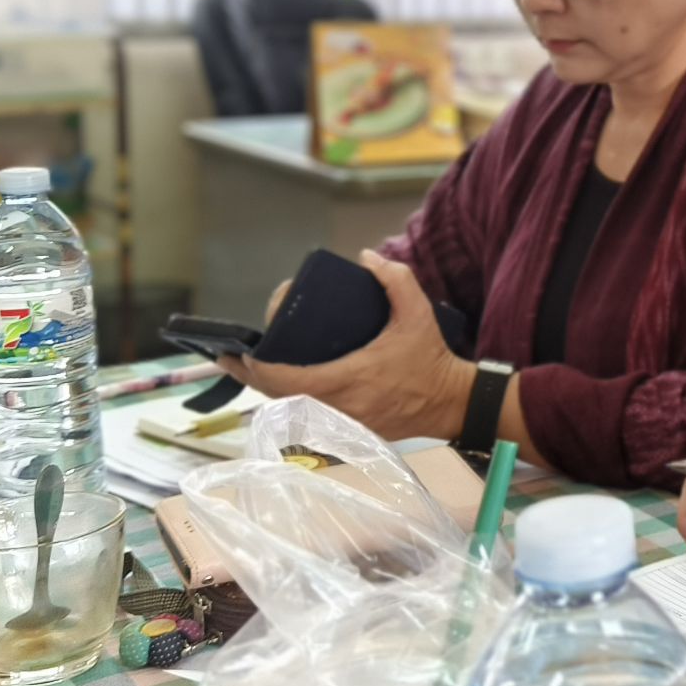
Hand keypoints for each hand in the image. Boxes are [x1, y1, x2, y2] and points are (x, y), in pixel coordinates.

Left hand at [216, 248, 474, 443]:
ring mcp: (344, 422)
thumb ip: (395, 279)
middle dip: (251, 377)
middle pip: (279, 397)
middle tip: (232, 357)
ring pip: (291, 409)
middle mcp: (341, 405)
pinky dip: (289, 401)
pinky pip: (308, 416)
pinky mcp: (350, 429)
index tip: (241, 352)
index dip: (258, 368)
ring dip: (268, 390)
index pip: (289, 380)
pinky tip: (277, 386)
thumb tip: (366, 257)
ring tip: (249, 368)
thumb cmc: (431, 359)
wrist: (453, 402)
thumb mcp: (418, 313)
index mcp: (350, 378)